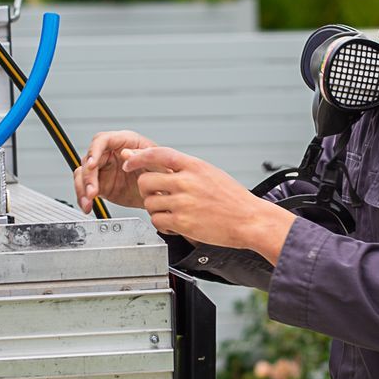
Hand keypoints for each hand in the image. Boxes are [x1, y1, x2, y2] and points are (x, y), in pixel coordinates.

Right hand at [76, 130, 156, 212]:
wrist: (164, 193)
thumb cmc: (164, 171)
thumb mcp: (159, 163)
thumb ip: (142, 156)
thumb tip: (125, 154)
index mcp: (124, 141)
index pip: (102, 140)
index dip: (94, 151)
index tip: (92, 164)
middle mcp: (110, 153)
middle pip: (89, 159)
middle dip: (88, 176)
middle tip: (92, 191)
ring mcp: (104, 169)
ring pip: (83, 174)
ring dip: (82, 188)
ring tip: (88, 202)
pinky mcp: (101, 185)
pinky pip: (85, 189)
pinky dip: (84, 198)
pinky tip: (87, 206)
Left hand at [121, 146, 295, 262]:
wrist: (250, 219)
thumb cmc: (232, 198)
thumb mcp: (209, 173)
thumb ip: (183, 168)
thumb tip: (157, 161)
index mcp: (194, 166)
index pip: (157, 154)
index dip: (138, 157)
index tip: (129, 161)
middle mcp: (187, 182)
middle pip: (145, 181)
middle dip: (146, 190)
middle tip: (157, 196)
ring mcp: (184, 203)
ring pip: (149, 203)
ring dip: (155, 209)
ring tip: (171, 211)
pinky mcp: (183, 223)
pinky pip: (157, 221)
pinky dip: (162, 224)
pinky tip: (175, 223)